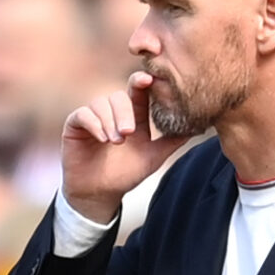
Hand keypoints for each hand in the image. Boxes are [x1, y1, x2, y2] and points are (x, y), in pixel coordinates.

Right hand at [61, 72, 186, 222]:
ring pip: (101, 103)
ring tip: (115, 141)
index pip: (137, 93)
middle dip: (125, 112)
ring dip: (110, 121)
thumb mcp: (153, 157)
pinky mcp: (75, 125)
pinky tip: (102, 138)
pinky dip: (94, 124)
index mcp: (133, 116)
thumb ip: (172, 141)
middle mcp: (112, 113)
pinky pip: (82, 114)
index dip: (142, 84)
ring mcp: (93, 118)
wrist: (99, 194)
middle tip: (129, 132)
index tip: (149, 80)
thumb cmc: (125, 175)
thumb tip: (198, 127)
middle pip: (119, 96)